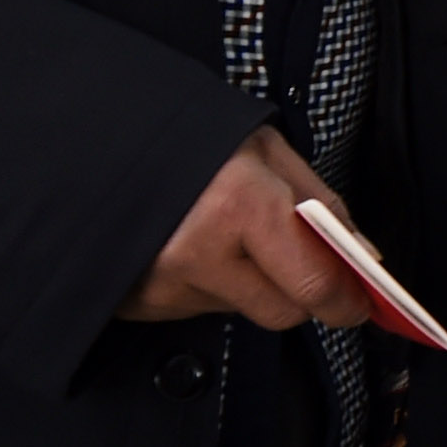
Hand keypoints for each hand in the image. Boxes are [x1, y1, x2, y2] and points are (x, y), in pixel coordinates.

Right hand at [118, 127, 370, 327]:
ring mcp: (162, 286)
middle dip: (300, 291)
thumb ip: (319, 203)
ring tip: (223, 231)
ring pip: (241, 309)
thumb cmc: (181, 133)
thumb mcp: (262, 147)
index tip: (360, 302)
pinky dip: (207, 284)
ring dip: (248, 282)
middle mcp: (198, 254)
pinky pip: (199, 307)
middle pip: (283, 313)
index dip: (347, 300)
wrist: (85, 139)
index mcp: (238, 205)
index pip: (314, 285)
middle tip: (295, 257)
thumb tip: (359, 254)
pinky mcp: (139, 303)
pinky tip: (190, 242)